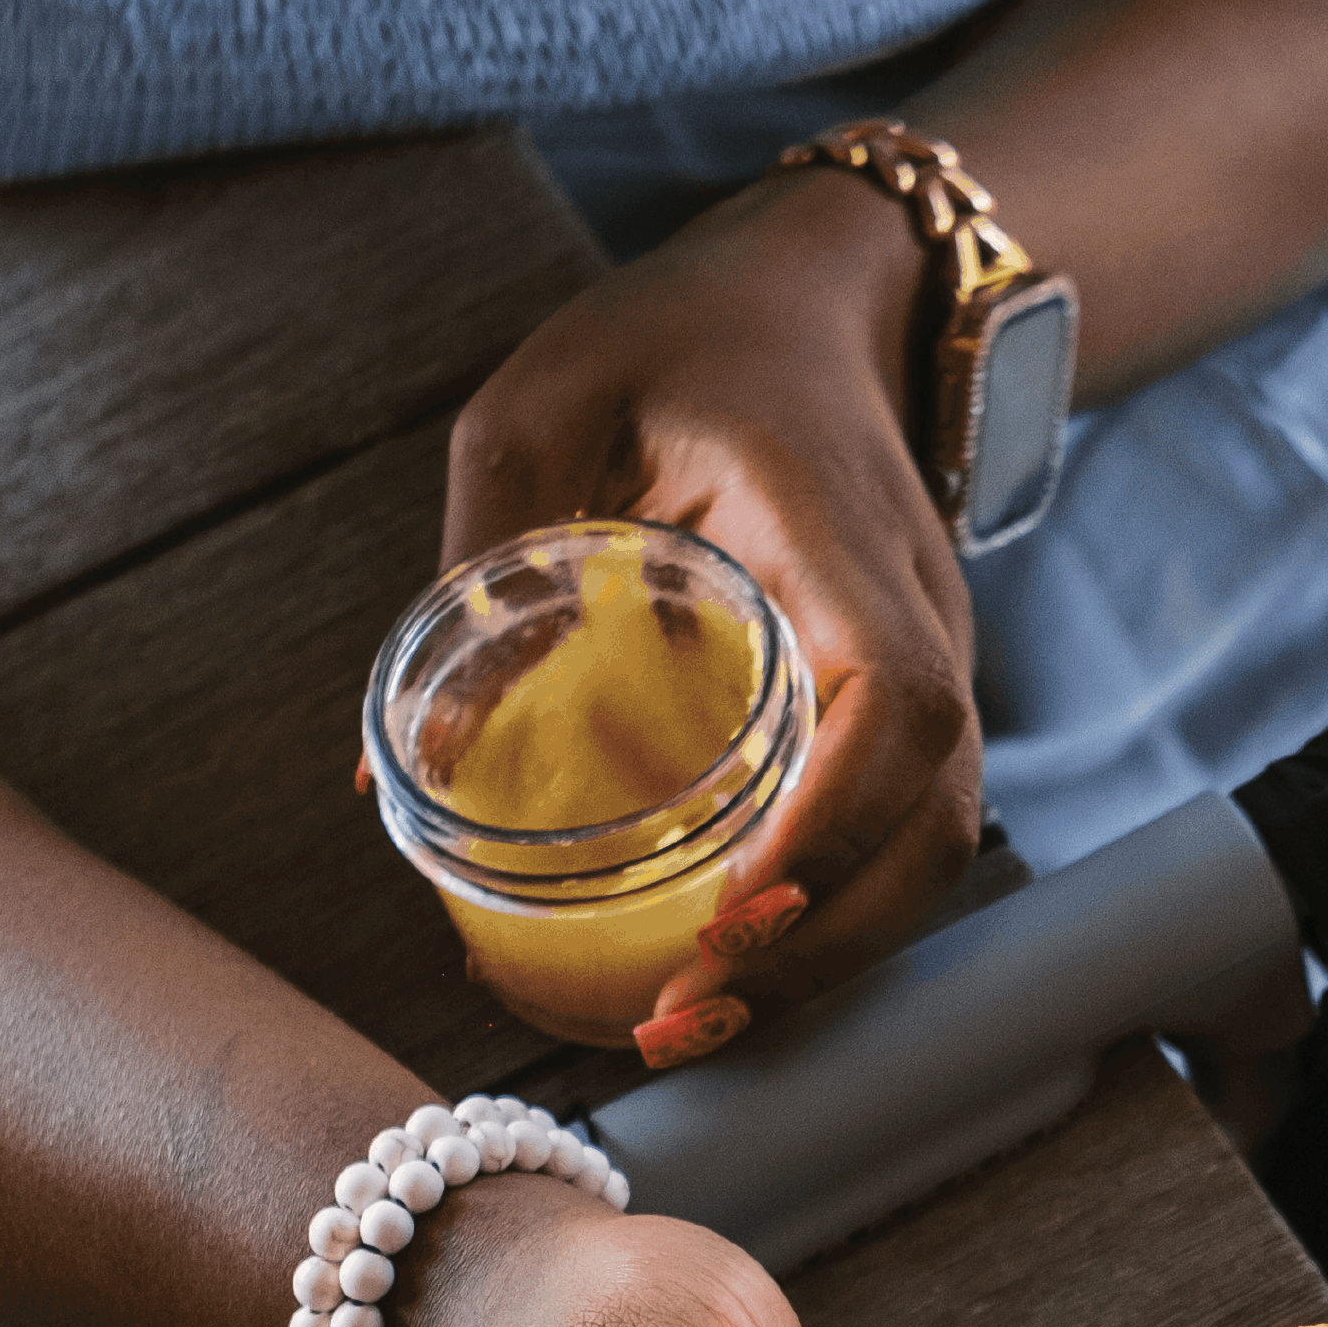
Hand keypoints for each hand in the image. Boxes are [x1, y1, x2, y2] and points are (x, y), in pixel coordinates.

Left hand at [442, 168, 977, 1047]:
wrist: (824, 306)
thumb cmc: (677, 339)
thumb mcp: (540, 408)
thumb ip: (477, 567)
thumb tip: (390, 771)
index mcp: (839, 532)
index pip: (896, 702)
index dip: (833, 826)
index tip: (737, 910)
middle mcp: (917, 616)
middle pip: (937, 823)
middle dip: (826, 942)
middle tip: (688, 1014)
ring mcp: (935, 667)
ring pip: (935, 850)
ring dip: (834, 955)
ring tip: (701, 1020)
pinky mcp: (912, 708)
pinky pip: (904, 837)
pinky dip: (835, 918)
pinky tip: (741, 965)